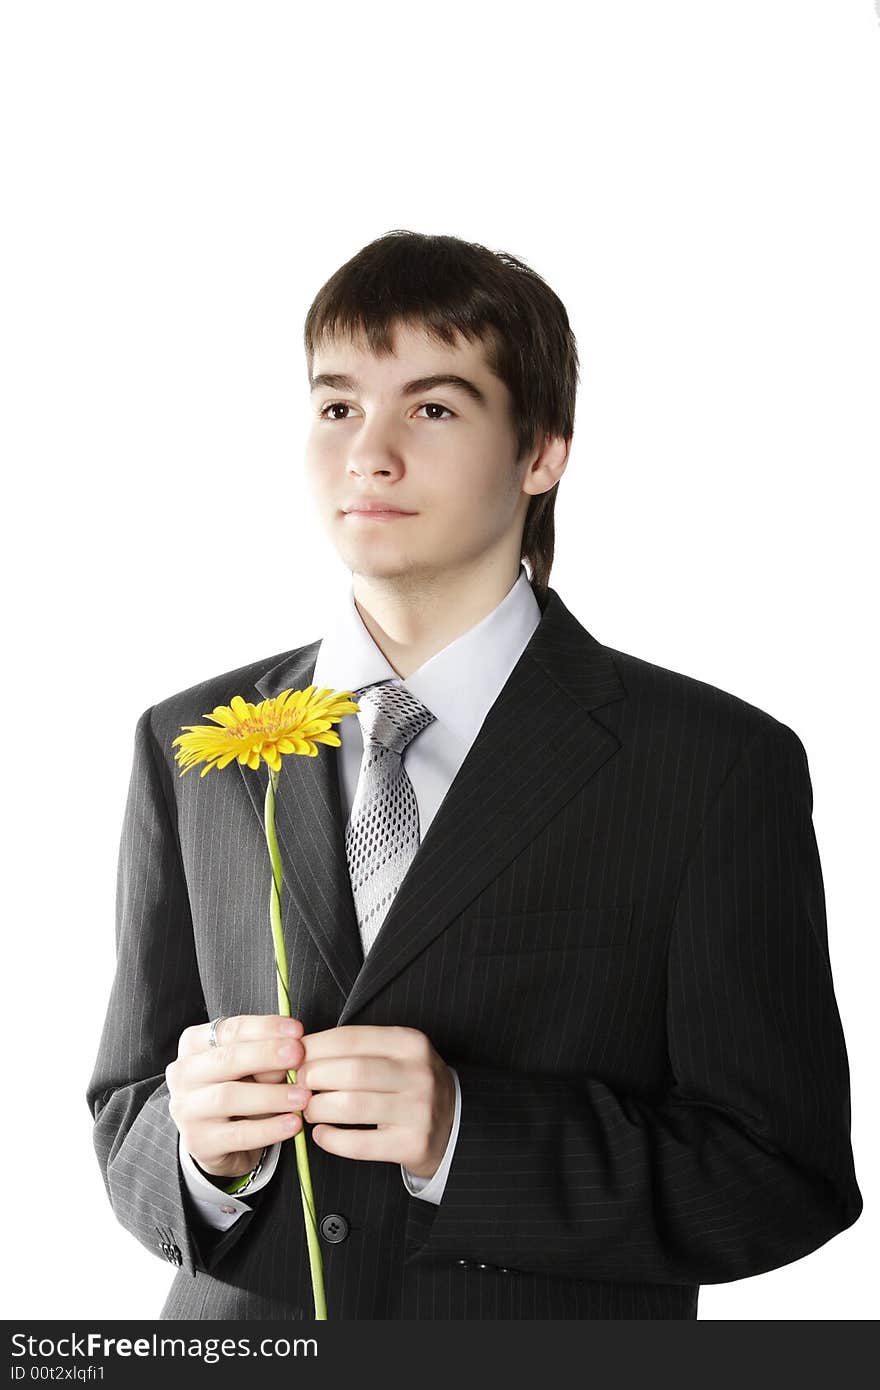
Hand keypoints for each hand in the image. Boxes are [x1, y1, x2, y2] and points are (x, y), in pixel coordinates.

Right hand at [165, 1014, 312, 1180]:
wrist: (217, 1138)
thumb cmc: (237, 1087)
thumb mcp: (249, 1066)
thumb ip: (265, 1057)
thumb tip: (292, 1055)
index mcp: (194, 1044)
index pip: (230, 1029)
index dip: (266, 1027)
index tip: (297, 1030)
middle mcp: (183, 1073)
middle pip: (227, 1059)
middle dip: (267, 1054)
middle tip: (299, 1054)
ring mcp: (186, 1109)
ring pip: (229, 1097)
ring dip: (272, 1095)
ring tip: (303, 1096)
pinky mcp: (198, 1141)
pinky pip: (237, 1134)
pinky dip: (269, 1129)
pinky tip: (293, 1123)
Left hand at [297, 1025, 455, 1179]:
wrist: (454, 1124)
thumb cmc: (410, 1084)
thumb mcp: (397, 1054)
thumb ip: (358, 1049)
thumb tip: (302, 1051)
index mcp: (410, 1042)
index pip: (351, 1038)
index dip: (315, 1047)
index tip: (294, 1056)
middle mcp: (418, 1073)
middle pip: (350, 1071)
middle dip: (313, 1078)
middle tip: (298, 1085)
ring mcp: (418, 1110)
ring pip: (352, 1106)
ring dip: (318, 1108)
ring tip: (308, 1109)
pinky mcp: (412, 1144)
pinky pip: (360, 1143)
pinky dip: (332, 1140)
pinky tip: (321, 1134)